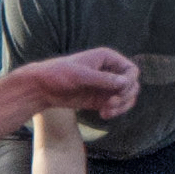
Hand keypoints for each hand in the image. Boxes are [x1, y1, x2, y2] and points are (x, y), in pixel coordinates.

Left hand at [23, 47, 138, 118]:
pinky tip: (103, 114)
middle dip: (125, 97)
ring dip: (122, 107)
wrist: (42, 88)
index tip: (118, 92)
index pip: (131, 70)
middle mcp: (109, 71)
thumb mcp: (80, 75)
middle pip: (132, 85)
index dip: (129, 82)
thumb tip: (125, 82)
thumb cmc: (58, 74)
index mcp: (107, 58)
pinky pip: (117, 106)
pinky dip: (115, 112)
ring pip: (127, 97)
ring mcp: (106, 86)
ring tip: (106, 112)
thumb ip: (103, 79)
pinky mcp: (100, 99)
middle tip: (111, 104)